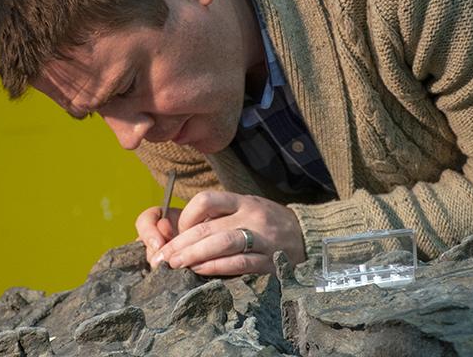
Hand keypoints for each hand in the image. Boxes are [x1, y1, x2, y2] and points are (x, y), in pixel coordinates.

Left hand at [136, 190, 305, 274]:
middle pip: (209, 227)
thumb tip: (181, 230)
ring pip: (222, 244)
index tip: (177, 230)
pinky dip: (216, 267)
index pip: (207, 200)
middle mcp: (252, 216)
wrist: (308, 236)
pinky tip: (201, 271)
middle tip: (164, 257)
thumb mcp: (247, 209)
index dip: (186, 216)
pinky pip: (239, 263)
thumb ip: (221, 216)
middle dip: (181, 243)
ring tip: (177, 265)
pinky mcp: (269, 260)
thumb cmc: (269, 223)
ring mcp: (262, 238)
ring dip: (195, 255)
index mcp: (243, 201)